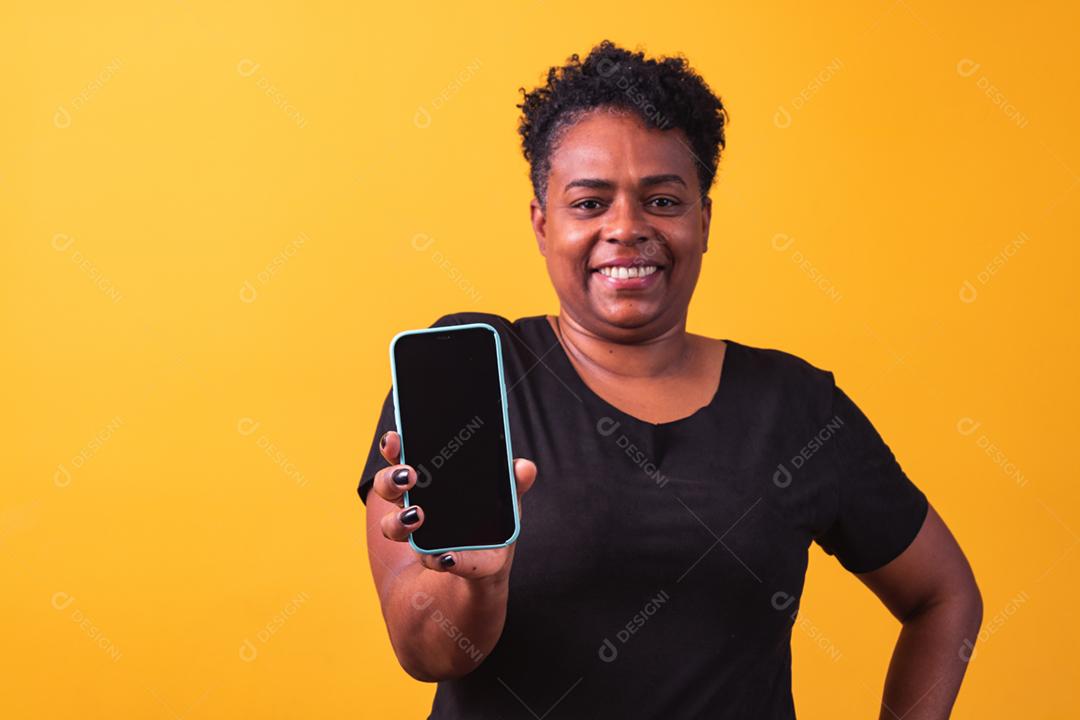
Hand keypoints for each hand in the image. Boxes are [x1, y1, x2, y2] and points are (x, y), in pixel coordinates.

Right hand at [371, 430, 536, 580]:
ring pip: (391, 525)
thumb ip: (513, 483)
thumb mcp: (505, 499)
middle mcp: (414, 503)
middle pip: (388, 486)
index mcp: (429, 480)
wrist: (484, 566)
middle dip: (391, 479)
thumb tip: (524, 467)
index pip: (403, 456)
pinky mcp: (432, 560)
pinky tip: (446, 556)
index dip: (393, 446)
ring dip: (399, 520)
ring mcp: (417, 534)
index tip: (395, 439)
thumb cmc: (490, 521)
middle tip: (409, 476)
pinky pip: (427, 558)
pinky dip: (436, 558)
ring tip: (417, 516)